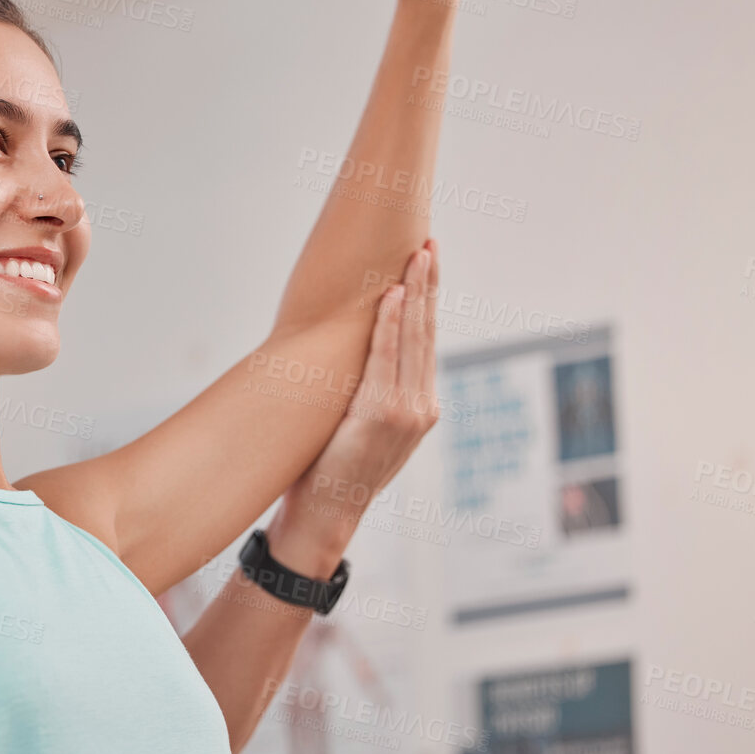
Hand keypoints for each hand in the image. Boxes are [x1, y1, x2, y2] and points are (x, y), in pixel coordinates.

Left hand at [267, 241, 441, 571]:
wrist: (325, 510)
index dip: (427, 300)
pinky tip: (392, 294)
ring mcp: (408, 411)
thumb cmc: (329, 465)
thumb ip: (368, 390)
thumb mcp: (357, 422)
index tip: (426, 263)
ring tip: (417, 255)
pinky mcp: (385, 415)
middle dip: (428, 284)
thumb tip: (352, 353)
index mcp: (419, 405)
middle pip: (426, 332)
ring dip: (415, 292)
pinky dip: (390, 324)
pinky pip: (387, 358)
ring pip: (414, 339)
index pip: (425, 342)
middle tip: (429, 243)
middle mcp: (421, 405)